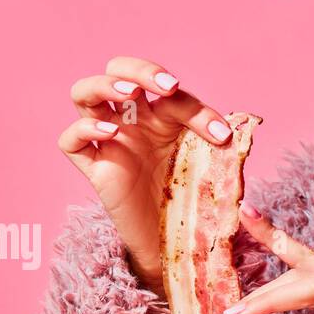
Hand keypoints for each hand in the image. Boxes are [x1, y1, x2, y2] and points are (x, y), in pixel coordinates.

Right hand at [57, 56, 234, 292]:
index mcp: (160, 117)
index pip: (171, 94)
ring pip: (84, 93)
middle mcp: (131, 122)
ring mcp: (109, 141)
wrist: (176, 245)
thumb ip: (219, 147)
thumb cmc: (194, 203)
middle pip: (117, 70)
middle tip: (167, 87)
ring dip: (104, 85)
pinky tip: (111, 133)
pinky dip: (84, 129)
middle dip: (140, 69)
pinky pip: (70, 141)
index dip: (198, 110)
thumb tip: (243, 127)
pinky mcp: (94, 168)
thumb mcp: (212, 170)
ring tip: (129, 94)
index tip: (221, 137)